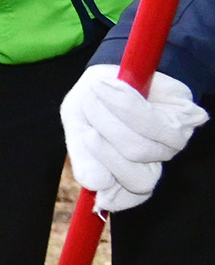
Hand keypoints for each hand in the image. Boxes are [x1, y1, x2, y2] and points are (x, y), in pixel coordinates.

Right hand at [61, 62, 205, 213]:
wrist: (119, 64)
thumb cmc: (96, 99)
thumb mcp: (77, 125)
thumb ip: (83, 156)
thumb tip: (96, 184)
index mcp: (126, 172)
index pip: (128, 199)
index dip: (114, 194)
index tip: (94, 174)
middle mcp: (154, 162)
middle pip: (136, 178)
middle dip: (102, 145)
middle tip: (84, 109)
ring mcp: (173, 144)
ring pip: (140, 149)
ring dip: (109, 116)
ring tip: (95, 91)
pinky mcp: (187, 120)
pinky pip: (153, 122)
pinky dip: (125, 103)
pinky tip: (111, 87)